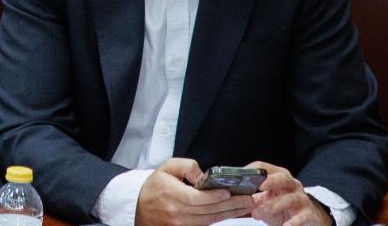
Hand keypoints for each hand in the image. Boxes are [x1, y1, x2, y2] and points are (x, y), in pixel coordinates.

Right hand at [136, 157, 253, 225]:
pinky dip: (220, 218)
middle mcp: (177, 212)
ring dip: (230, 213)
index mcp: (172, 195)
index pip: (199, 198)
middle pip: (209, 210)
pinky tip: (231, 213)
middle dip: (231, 205)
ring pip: (210, 219)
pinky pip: (206, 224)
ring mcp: (181, 224)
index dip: (216, 196)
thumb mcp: (166, 168)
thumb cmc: (154, 187)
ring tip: (245, 207)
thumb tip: (203, 175)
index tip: (229, 192)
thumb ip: (185, 166)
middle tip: (248, 200)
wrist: (139, 208)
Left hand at [248, 161, 331, 225]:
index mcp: (279, 178)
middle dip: (271, 181)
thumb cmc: (282, 207)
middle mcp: (292, 185)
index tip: (241, 175)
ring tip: (257, 214)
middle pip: (282, 178)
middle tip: (258, 186)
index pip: (265, 168)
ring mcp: (301, 198)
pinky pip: (302, 216)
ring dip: (272, 206)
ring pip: (289, 199)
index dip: (253, 169)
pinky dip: (293, 222)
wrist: (307, 218)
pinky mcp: (308, 213)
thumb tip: (229, 199)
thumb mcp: (265, 200)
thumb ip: (250, 199)